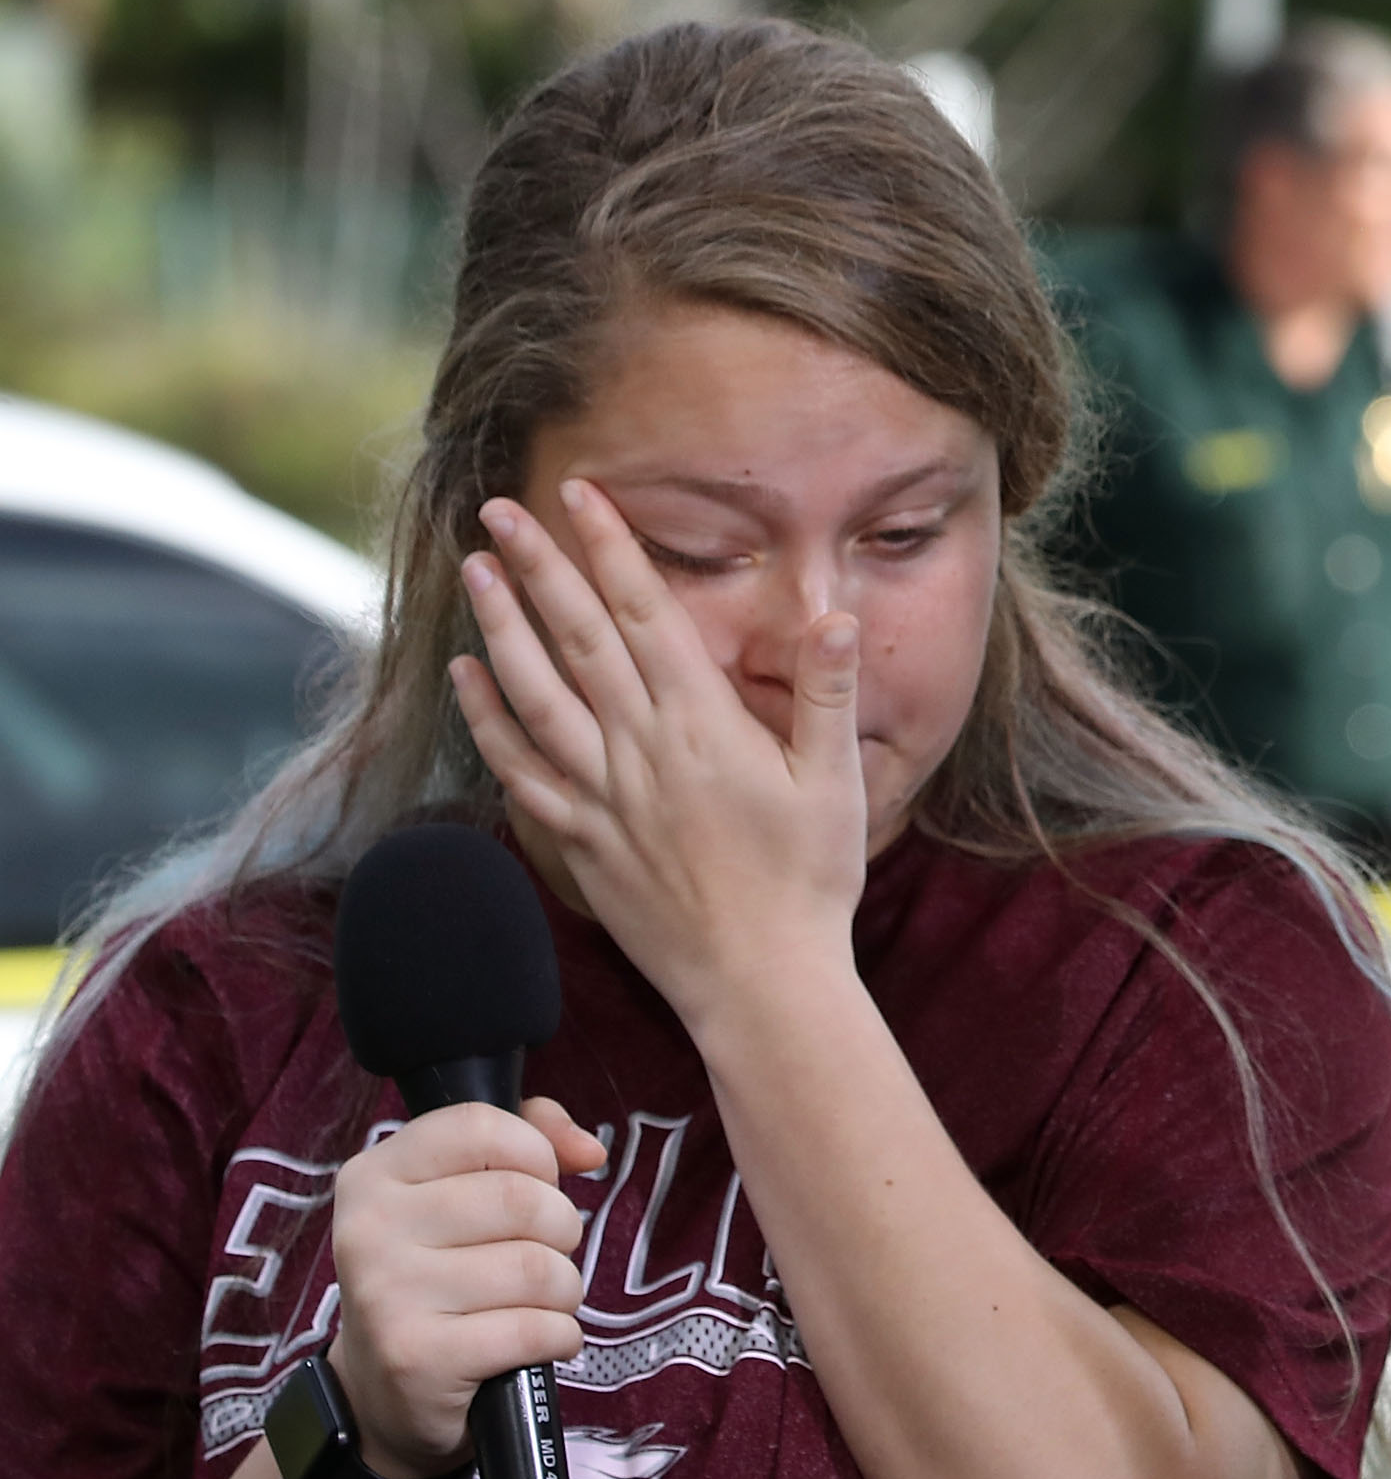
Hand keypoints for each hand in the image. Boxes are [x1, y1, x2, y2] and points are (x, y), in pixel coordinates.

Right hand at [327, 1098, 606, 1478]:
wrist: (382, 1393)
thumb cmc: (438, 1276)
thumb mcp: (462, 1190)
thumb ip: (529, 1138)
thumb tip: (589, 1150)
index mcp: (375, 1176)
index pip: (482, 1126)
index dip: (536, 1153)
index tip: (538, 1183)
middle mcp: (370, 1230)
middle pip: (522, 1200)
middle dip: (561, 1230)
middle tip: (544, 1255)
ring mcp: (387, 1296)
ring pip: (537, 1267)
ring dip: (564, 1290)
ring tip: (539, 1303)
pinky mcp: (417, 1359)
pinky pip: (534, 1328)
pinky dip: (558, 1336)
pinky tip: (537, 1341)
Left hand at [448, 482, 866, 1030]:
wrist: (759, 983)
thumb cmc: (809, 883)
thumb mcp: (836, 782)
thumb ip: (829, 693)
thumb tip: (835, 613)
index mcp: (703, 726)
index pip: (644, 615)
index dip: (610, 548)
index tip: (581, 495)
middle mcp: (640, 751)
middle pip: (576, 639)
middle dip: (537, 567)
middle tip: (499, 510)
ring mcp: (602, 797)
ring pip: (534, 694)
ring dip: (500, 627)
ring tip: (475, 571)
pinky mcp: (581, 842)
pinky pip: (519, 768)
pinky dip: (486, 718)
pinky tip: (466, 678)